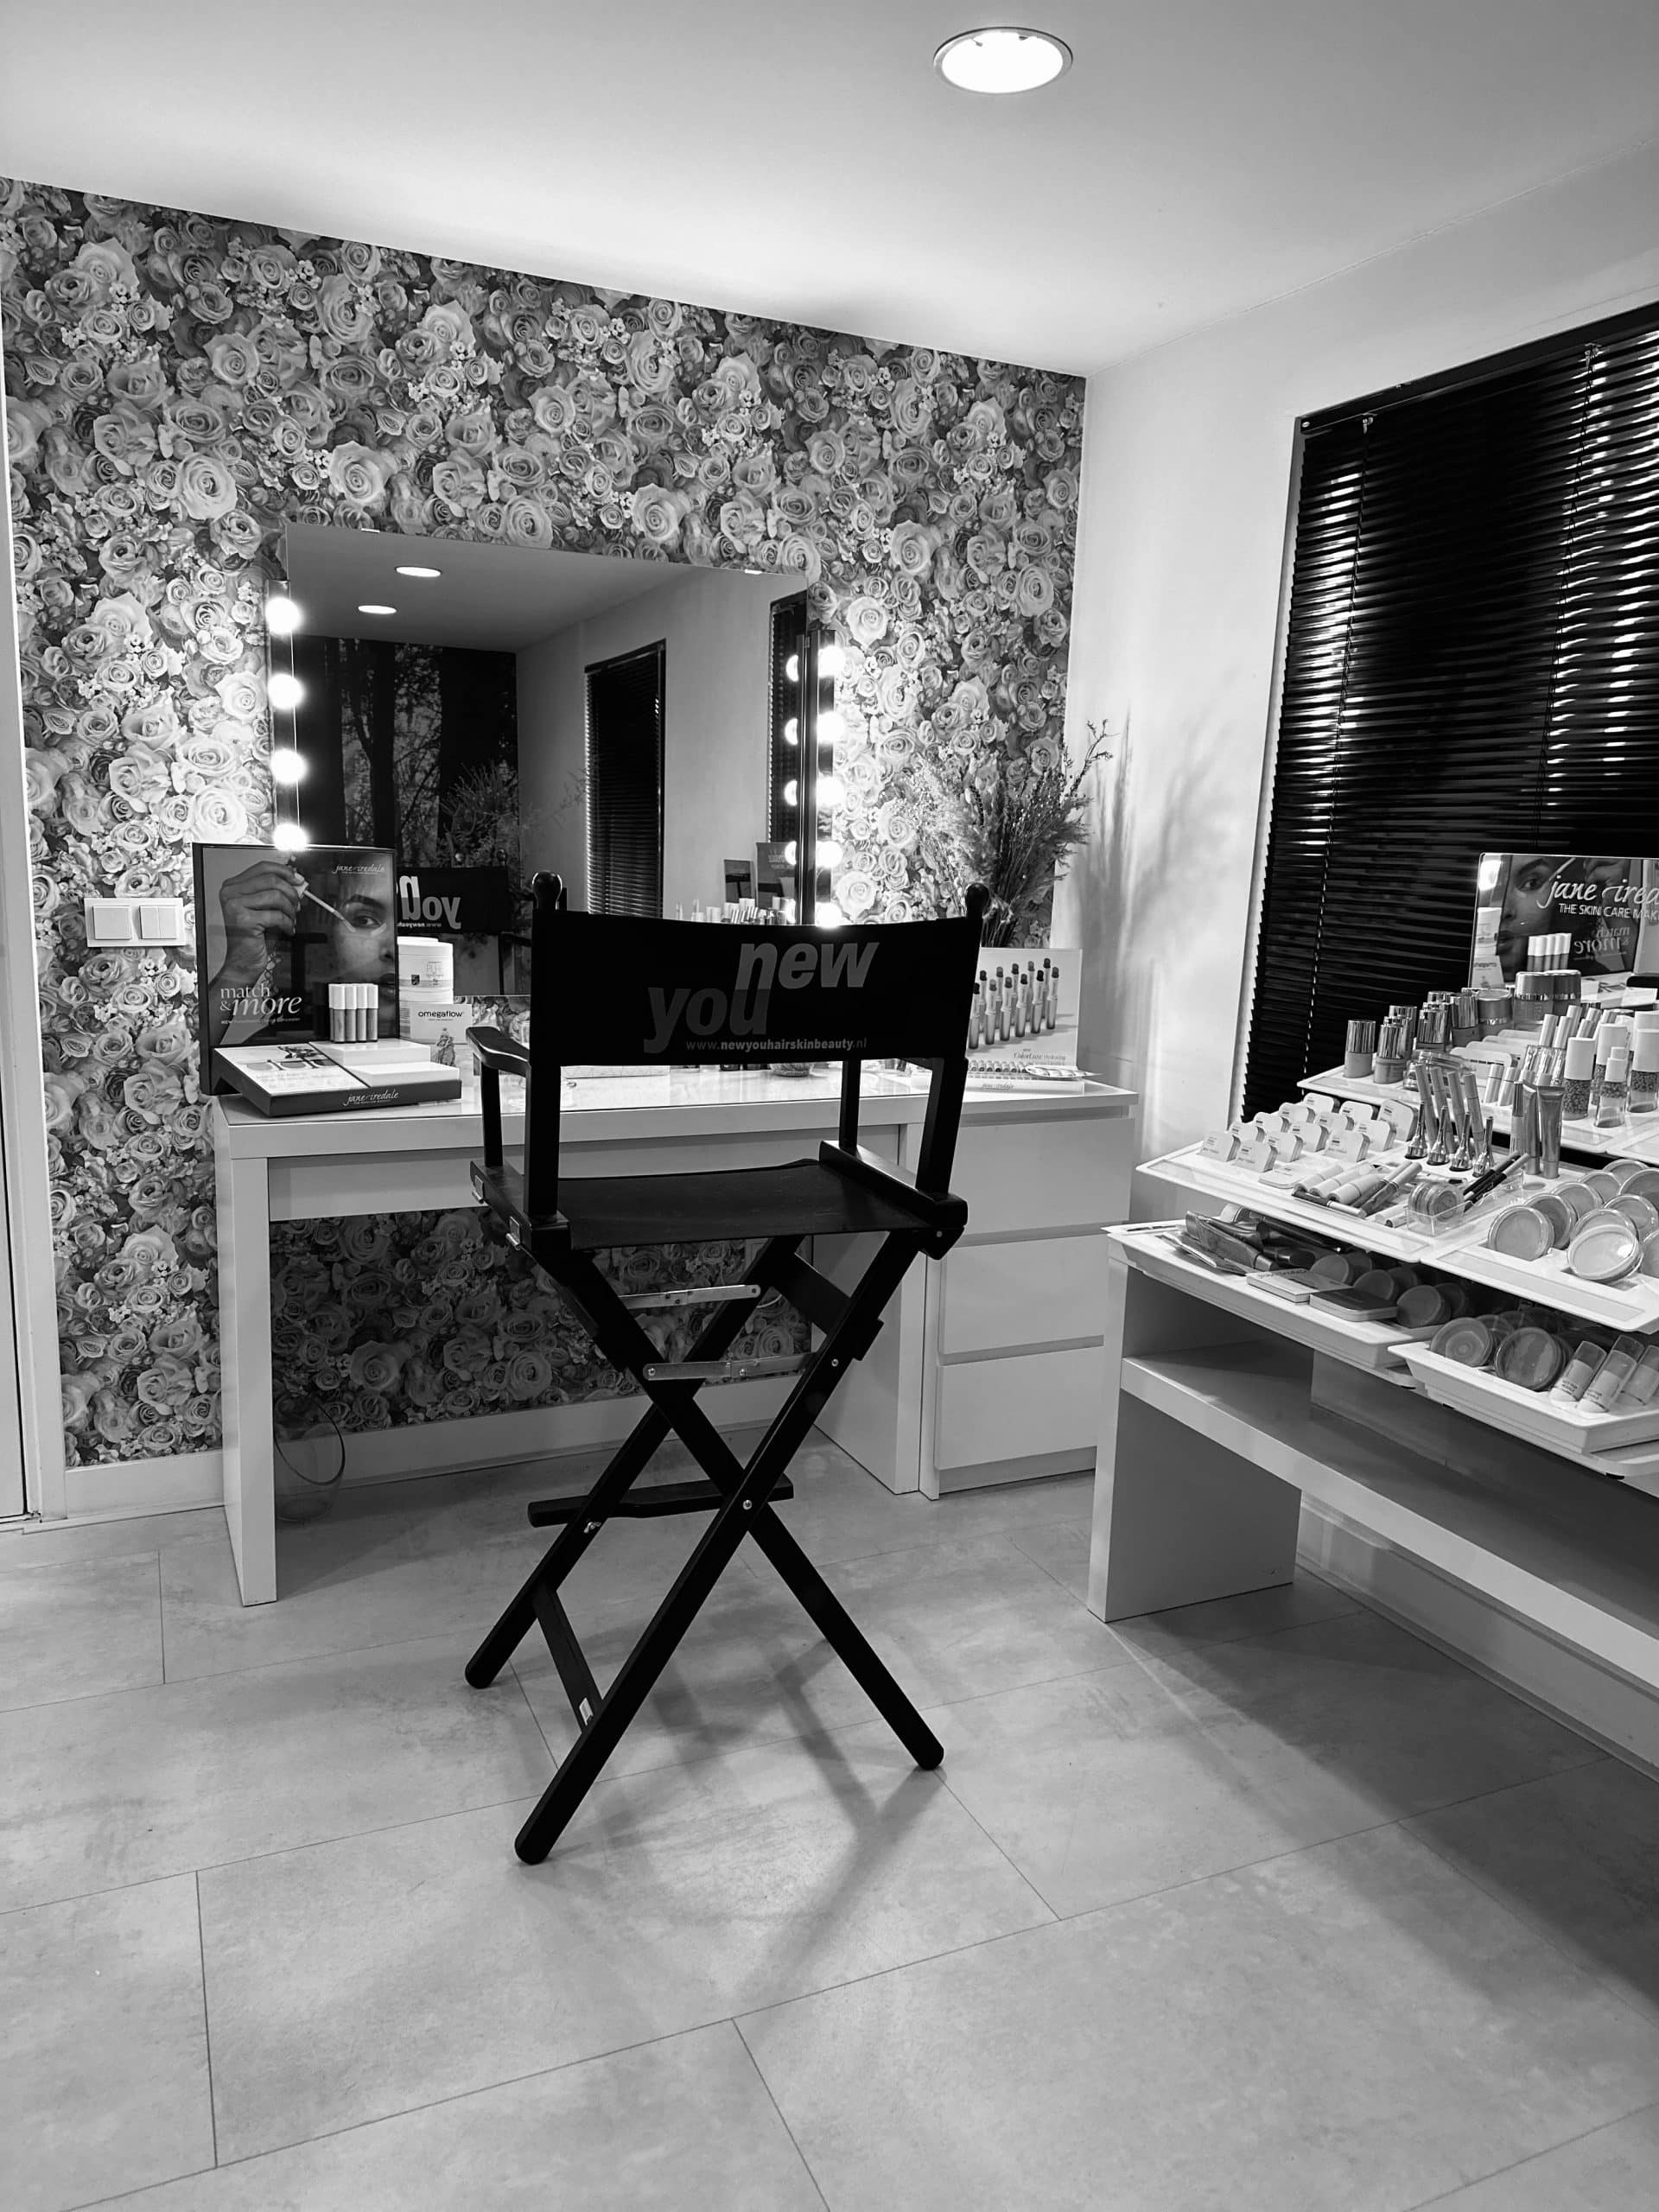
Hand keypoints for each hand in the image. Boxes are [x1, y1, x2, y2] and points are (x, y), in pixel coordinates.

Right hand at [216, 859, 300, 984]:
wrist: (243, 962)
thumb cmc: (254, 936)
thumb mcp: (265, 908)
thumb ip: (275, 891)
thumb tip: (297, 881)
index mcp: (233, 886)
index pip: (262, 867)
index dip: (284, 871)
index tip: (298, 879)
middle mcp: (230, 893)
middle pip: (270, 879)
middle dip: (290, 892)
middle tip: (297, 904)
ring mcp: (234, 906)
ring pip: (275, 896)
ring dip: (290, 909)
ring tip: (291, 919)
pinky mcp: (243, 921)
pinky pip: (276, 915)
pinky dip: (287, 923)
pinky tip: (287, 929)